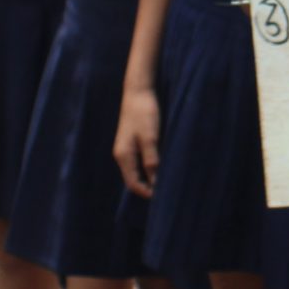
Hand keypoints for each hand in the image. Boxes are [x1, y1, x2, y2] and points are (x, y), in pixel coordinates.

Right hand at [113, 80, 161, 197]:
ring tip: (165, 180)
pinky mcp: (131, 141)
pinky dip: (148, 168)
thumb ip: (152, 160)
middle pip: (133, 179)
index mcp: (123, 155)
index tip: (163, 197)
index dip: (147, 192)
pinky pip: (138, 161)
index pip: (133, 183)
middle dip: (148, 187)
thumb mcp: (150, 138)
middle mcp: (121, 154)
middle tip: (166, 191)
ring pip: (136, 171)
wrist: (138, 91)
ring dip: (149, 178)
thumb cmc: (144, 113)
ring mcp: (125, 148)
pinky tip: (160, 166)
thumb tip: (155, 182)